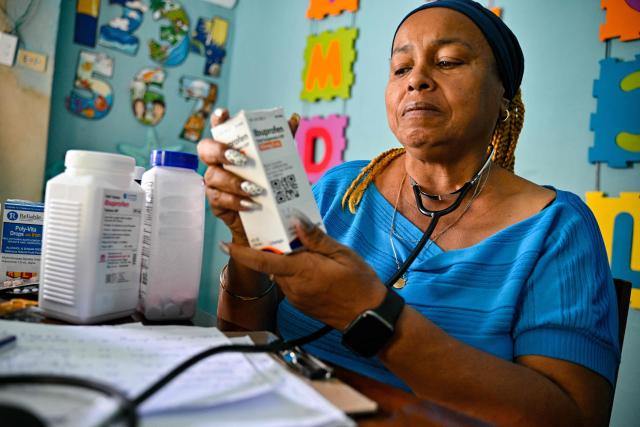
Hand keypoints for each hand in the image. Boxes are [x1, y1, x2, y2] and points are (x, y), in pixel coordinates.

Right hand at [197, 108, 300, 243]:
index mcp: (230, 147)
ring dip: (234, 182)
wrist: (265, 218)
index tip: (224, 114)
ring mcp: (214, 182)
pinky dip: (236, 201)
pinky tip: (251, 204)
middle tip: (241, 158)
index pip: (220, 129)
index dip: (218, 120)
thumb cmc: (267, 184)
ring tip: (254, 189)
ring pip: (213, 177)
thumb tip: (293, 118)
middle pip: (206, 150)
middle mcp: (217, 162)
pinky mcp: (216, 203)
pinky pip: (219, 199)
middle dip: (220, 151)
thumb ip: (283, 139)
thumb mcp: (277, 161)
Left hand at [221, 217, 387, 329]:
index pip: (264, 261)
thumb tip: (294, 220)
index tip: (225, 244)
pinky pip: (288, 282)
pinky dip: (292, 271)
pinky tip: (308, 264)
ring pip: (279, 273)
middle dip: (271, 247)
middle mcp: (293, 286)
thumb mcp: (341, 253)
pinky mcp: (300, 303)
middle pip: (271, 263)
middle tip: (279, 229)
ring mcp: (295, 297)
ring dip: (283, 259)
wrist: (368, 316)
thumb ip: (315, 238)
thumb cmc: (359, 283)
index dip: (241, 253)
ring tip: (300, 246)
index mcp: (302, 271)